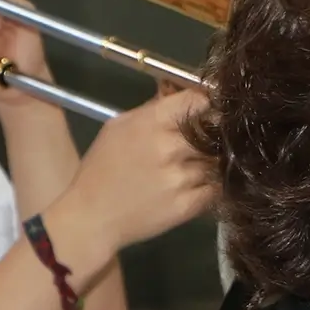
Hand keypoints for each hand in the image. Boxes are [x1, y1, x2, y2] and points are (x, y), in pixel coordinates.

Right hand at [50, 89, 215, 257]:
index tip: (208, 111)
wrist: (91, 217)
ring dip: (212, 162)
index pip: (197, 101)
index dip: (207, 105)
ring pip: (217, 160)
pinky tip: (197, 185)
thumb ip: (152, 110)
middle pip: (214, 131)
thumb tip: (179, 92)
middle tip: (209, 141)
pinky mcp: (189, 204)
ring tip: (196, 166)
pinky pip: (217, 187)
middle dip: (214, 136)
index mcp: (149, 124)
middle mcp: (168, 148)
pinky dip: (212, 185)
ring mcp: (181, 178)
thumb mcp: (118, 128)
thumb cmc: (102, 169)